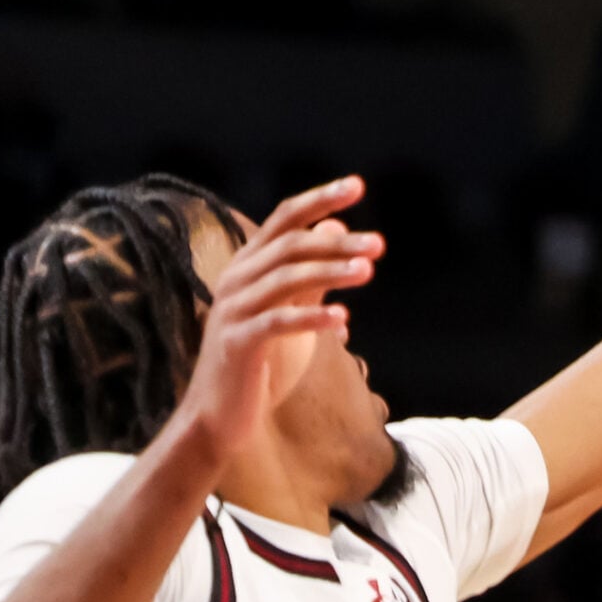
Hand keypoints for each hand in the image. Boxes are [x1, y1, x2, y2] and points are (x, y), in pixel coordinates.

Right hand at [174, 177, 382, 460]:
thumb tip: (337, 226)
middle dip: (337, 243)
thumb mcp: (292, 308)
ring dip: (330, 272)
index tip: (357, 185)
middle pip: (289, 246)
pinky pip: (276, 324)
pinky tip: (344, 319)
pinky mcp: (235, 344)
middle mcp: (236, 280)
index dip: (319, 200)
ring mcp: (232, 311)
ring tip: (369, 271)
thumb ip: (313, 272)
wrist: (221, 415)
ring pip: (285, 279)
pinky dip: (310, 319)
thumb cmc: (261, 361)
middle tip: (380, 243)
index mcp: (249, 266)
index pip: (284, 220)